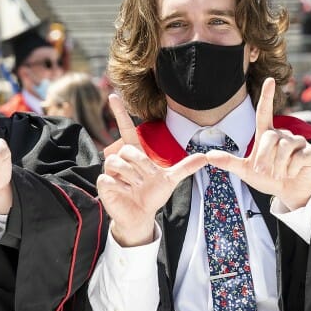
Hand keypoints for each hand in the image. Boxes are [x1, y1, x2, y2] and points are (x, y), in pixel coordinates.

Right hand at [97, 94, 206, 245]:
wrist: (141, 215)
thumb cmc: (152, 195)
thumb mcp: (171, 180)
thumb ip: (186, 167)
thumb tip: (206, 157)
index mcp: (135, 155)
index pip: (126, 129)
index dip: (120, 113)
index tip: (113, 96)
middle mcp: (120, 160)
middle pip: (127, 150)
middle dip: (140, 164)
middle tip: (146, 179)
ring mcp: (110, 171)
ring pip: (115, 162)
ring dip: (130, 175)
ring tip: (136, 186)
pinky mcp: (103, 184)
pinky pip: (108, 178)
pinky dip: (120, 186)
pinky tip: (126, 193)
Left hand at [205, 77, 310, 209]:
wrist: (288, 192)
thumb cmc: (267, 178)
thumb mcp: (245, 171)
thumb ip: (229, 162)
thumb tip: (208, 156)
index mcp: (267, 134)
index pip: (265, 112)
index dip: (267, 97)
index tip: (270, 80)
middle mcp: (283, 134)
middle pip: (270, 137)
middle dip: (264, 157)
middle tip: (263, 172)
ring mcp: (298, 142)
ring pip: (284, 148)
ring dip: (277, 165)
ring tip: (278, 174)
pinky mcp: (310, 151)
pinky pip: (298, 158)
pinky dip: (291, 169)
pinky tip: (292, 172)